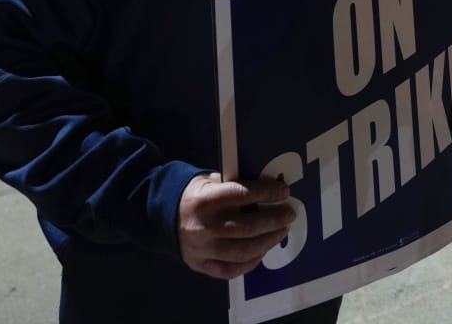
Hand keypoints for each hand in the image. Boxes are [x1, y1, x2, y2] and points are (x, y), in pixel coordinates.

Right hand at [176, 173, 295, 280]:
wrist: (161, 214)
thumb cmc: (195, 194)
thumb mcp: (211, 181)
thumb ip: (235, 186)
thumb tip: (269, 190)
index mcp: (205, 199)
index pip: (243, 195)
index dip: (267, 193)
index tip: (284, 191)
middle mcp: (203, 226)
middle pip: (247, 227)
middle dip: (273, 220)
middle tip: (289, 214)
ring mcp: (201, 249)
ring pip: (242, 251)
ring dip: (267, 242)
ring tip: (281, 232)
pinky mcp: (200, 265)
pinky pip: (230, 270)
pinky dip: (250, 263)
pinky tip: (262, 252)